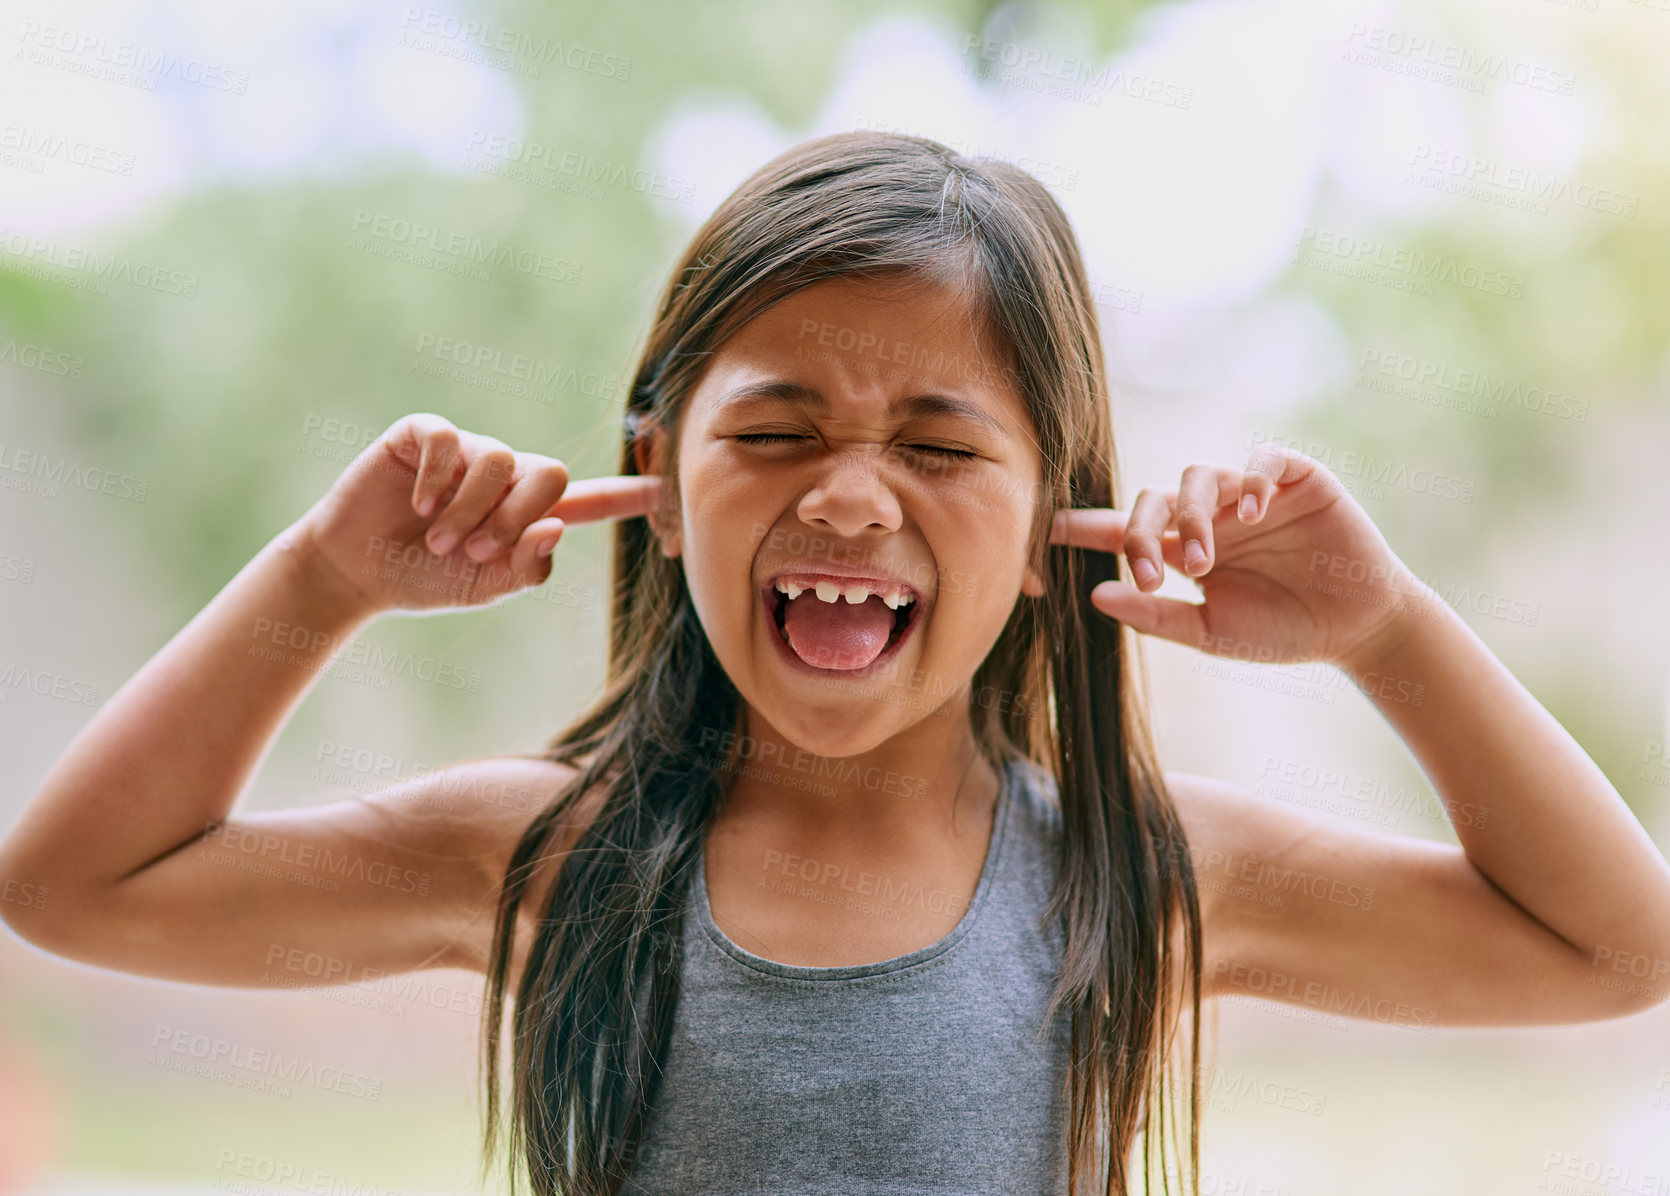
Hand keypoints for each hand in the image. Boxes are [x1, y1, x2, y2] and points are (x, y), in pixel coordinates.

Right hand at [294, 412, 660, 613]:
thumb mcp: (482, 587)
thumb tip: (554, 529)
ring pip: (499, 461)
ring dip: (471, 509)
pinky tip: (417, 503)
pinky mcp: (422, 435)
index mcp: (526, 512)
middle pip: (548, 473)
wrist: (355, 572)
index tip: (667, 493)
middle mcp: (503, 474)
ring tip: (439, 538)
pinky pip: (448, 440)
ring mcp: (464, 451)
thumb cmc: (423, 580)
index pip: (587, 499)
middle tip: (476, 550)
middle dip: (517, 518)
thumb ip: (525, 568)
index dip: (628, 497)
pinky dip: (436, 478)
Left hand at [1048, 444, 1428, 668]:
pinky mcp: (1295, 478)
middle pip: (1152, 499)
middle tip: (1156, 573)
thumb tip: (1096, 594)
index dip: (1081, 530)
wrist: (1356, 629)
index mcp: (1181, 550)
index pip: (1120, 530)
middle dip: (1143, 532)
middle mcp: (1208, 515)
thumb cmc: (1281, 631)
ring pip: (1198, 477)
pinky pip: (1261, 460)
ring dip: (1193, 516)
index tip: (1042, 536)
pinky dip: (1249, 479)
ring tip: (1205, 559)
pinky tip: (1250, 512)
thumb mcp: (1212, 633)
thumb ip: (1157, 615)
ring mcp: (1249, 494)